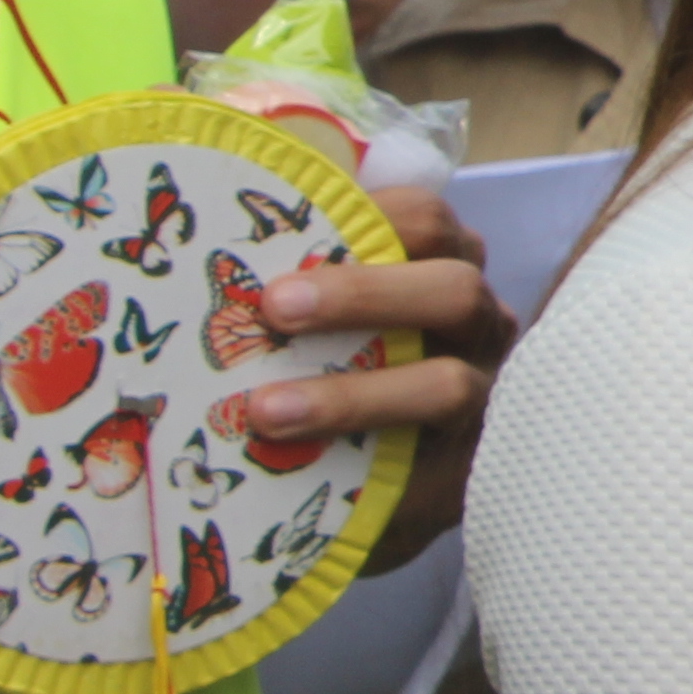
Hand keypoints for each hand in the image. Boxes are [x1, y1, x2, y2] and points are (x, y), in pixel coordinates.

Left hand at [270, 180, 508, 565]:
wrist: (352, 479)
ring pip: (446, 385)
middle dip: (365, 295)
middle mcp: (475, 327)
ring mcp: (478, 399)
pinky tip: (306, 470)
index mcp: (442, 268)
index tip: (295, 237)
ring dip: (354, 395)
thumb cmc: (326, 366)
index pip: (429, 221)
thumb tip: (214, 214)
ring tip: (267, 411)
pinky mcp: (462, 473)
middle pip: (454, 289)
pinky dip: (371, 468)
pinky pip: (433, 472)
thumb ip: (293, 264)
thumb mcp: (316, 309)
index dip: (375, 218)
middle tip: (275, 308)